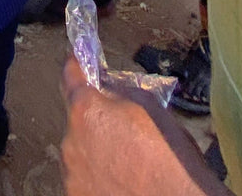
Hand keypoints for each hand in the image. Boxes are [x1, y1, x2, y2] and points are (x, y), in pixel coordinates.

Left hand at [60, 56, 230, 195]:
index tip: (76, 60)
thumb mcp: (151, 107)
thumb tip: (109, 88)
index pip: (70, 76)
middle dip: (95, 119)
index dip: (75, 66)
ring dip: (94, 149)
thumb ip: (121, 91)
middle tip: (121, 128)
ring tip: (125, 161)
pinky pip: (83, 177)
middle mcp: (70, 140)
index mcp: (86, 110)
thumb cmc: (171, 158)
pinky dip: (96, 176)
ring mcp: (71, 173)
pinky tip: (120, 181)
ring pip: (79, 150)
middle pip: (77, 119)